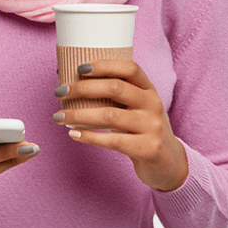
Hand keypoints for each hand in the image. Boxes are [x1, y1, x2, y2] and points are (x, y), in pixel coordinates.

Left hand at [52, 59, 188, 190]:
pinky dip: (89, 136)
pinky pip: (114, 141)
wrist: (168, 162)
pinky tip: (73, 134)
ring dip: (79, 114)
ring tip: (59, 117)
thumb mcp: (134, 105)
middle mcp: (153, 104)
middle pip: (115, 89)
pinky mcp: (148, 149)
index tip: (79, 68)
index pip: (129, 68)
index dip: (104, 65)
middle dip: (82, 88)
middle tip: (59, 92)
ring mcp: (152, 127)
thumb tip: (63, 74)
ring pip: (110, 115)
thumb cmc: (140, 126)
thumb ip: (110, 92)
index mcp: (148, 88)